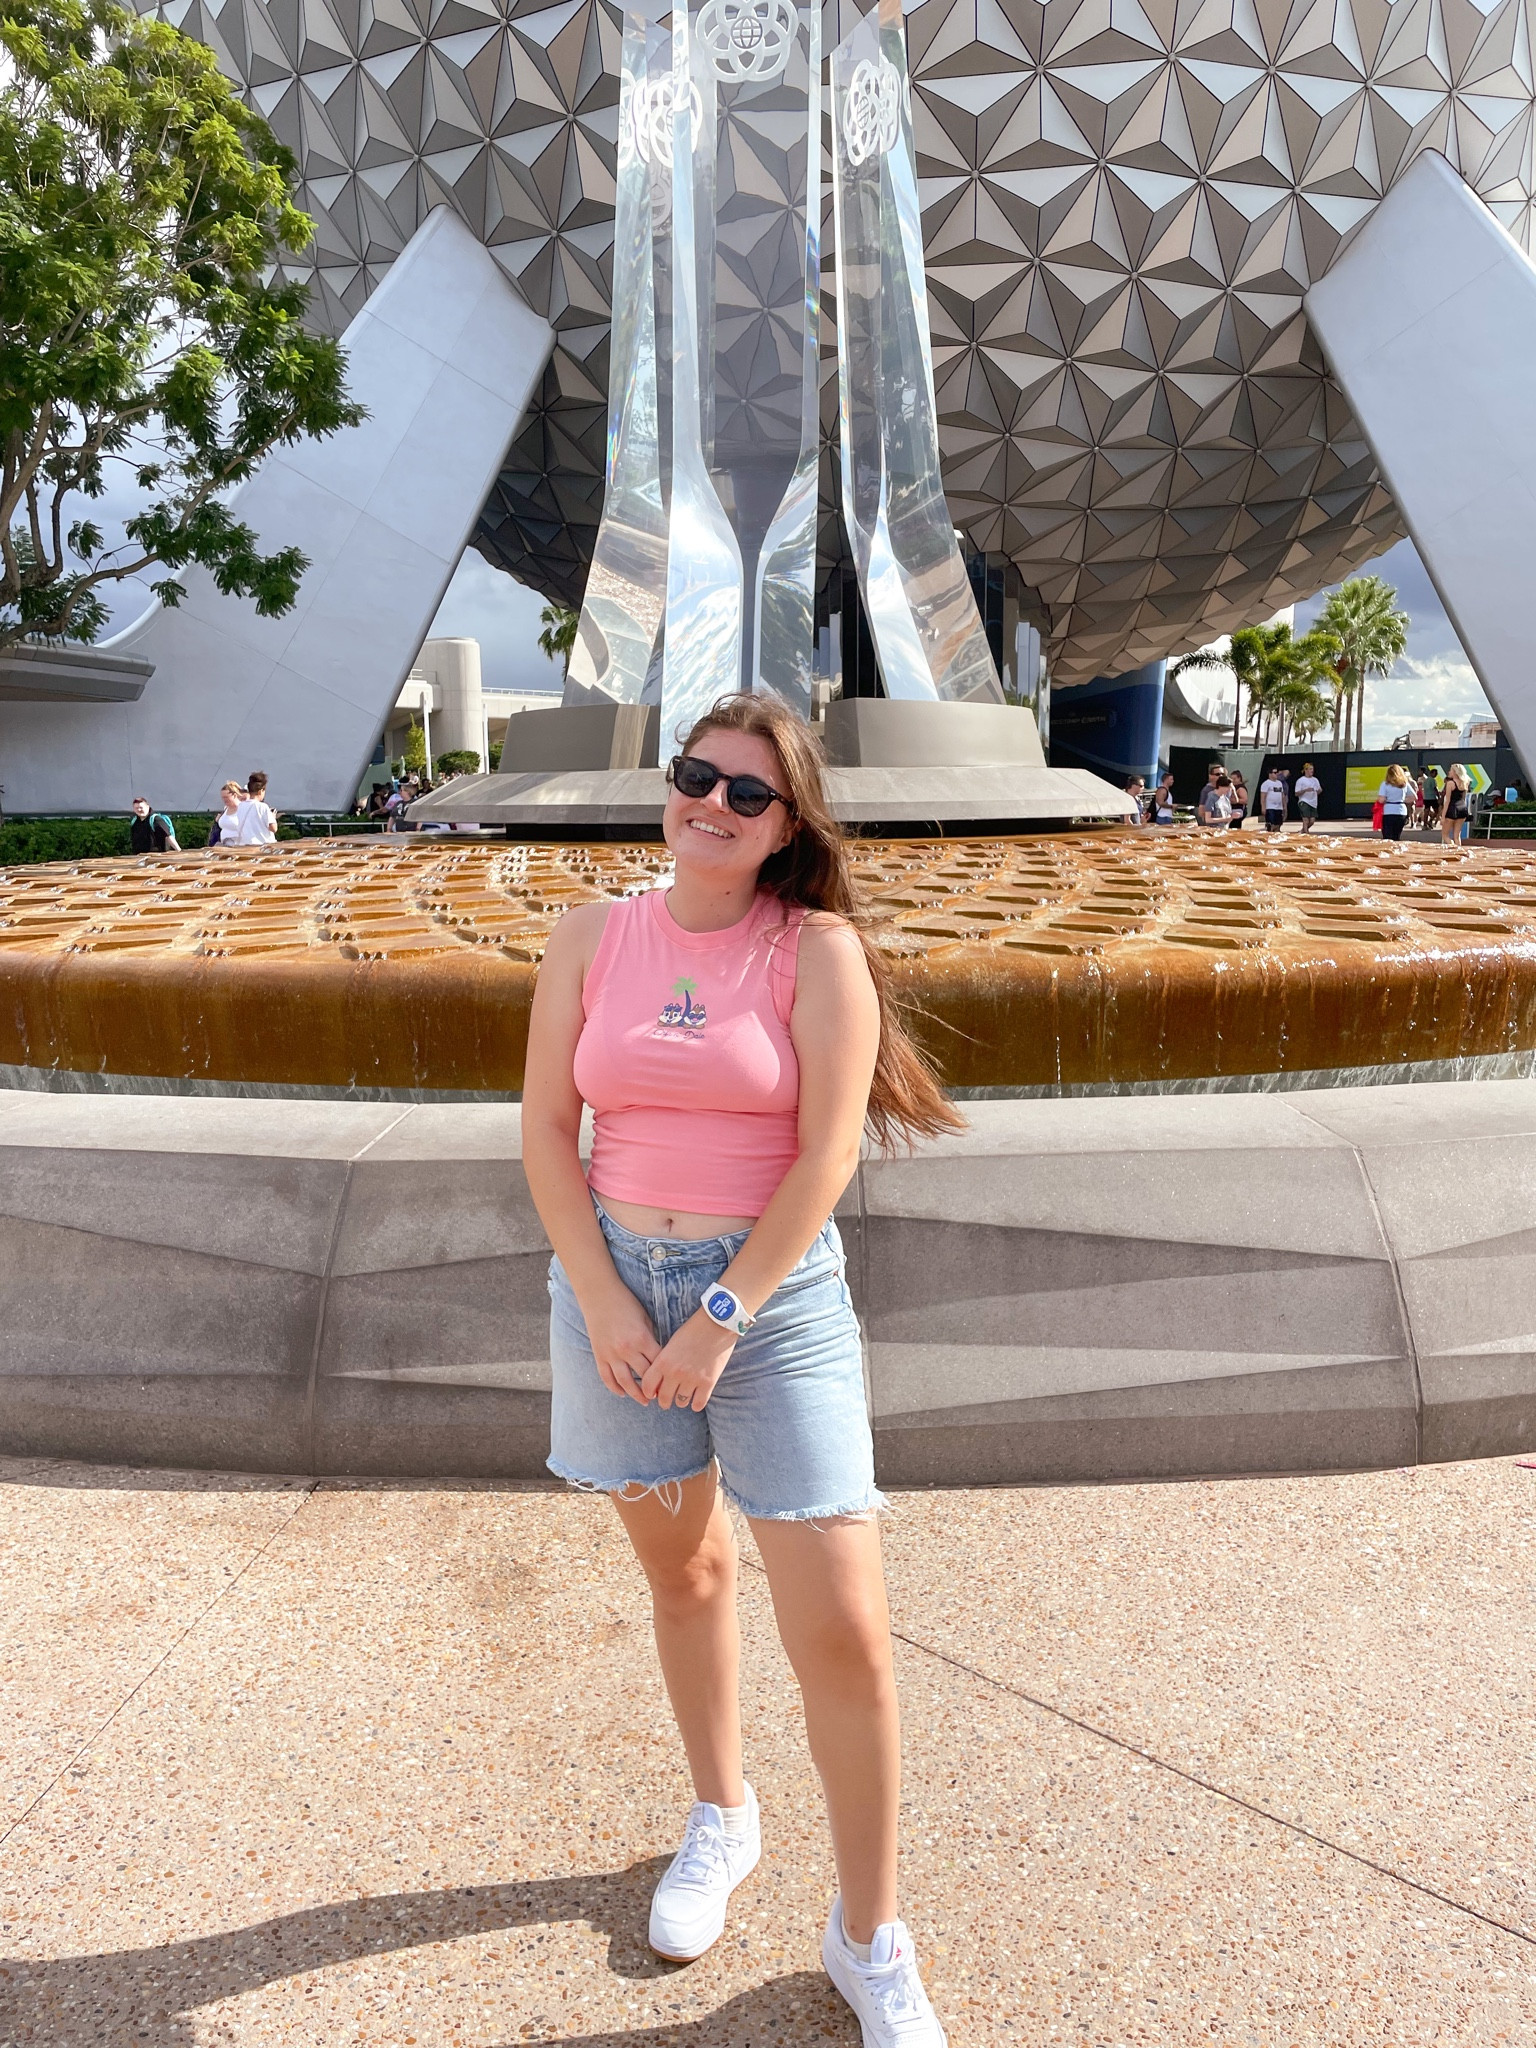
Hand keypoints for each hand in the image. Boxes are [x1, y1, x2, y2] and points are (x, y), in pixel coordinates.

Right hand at [580, 1282, 661, 1402]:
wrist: (599, 1294)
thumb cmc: (626, 1302)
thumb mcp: (645, 1318)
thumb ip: (652, 1338)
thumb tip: (660, 1355)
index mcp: (642, 1338)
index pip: (658, 1363)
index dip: (667, 1374)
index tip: (674, 1382)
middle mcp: (626, 1349)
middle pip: (644, 1376)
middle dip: (655, 1388)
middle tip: (663, 1396)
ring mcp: (611, 1354)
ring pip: (625, 1383)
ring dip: (636, 1394)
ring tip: (645, 1401)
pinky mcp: (599, 1355)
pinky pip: (607, 1378)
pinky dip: (615, 1388)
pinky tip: (622, 1393)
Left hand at [641, 1310, 736, 1411]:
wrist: (717, 1323)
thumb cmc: (694, 1330)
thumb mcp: (672, 1344)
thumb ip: (664, 1362)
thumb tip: (660, 1381)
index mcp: (663, 1361)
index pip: (647, 1386)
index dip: (649, 1392)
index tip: (653, 1394)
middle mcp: (675, 1372)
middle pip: (664, 1398)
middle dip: (664, 1401)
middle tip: (667, 1400)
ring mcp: (692, 1379)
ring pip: (681, 1403)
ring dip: (681, 1401)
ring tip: (684, 1396)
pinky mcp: (708, 1382)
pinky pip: (698, 1404)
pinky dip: (696, 1404)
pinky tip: (696, 1399)